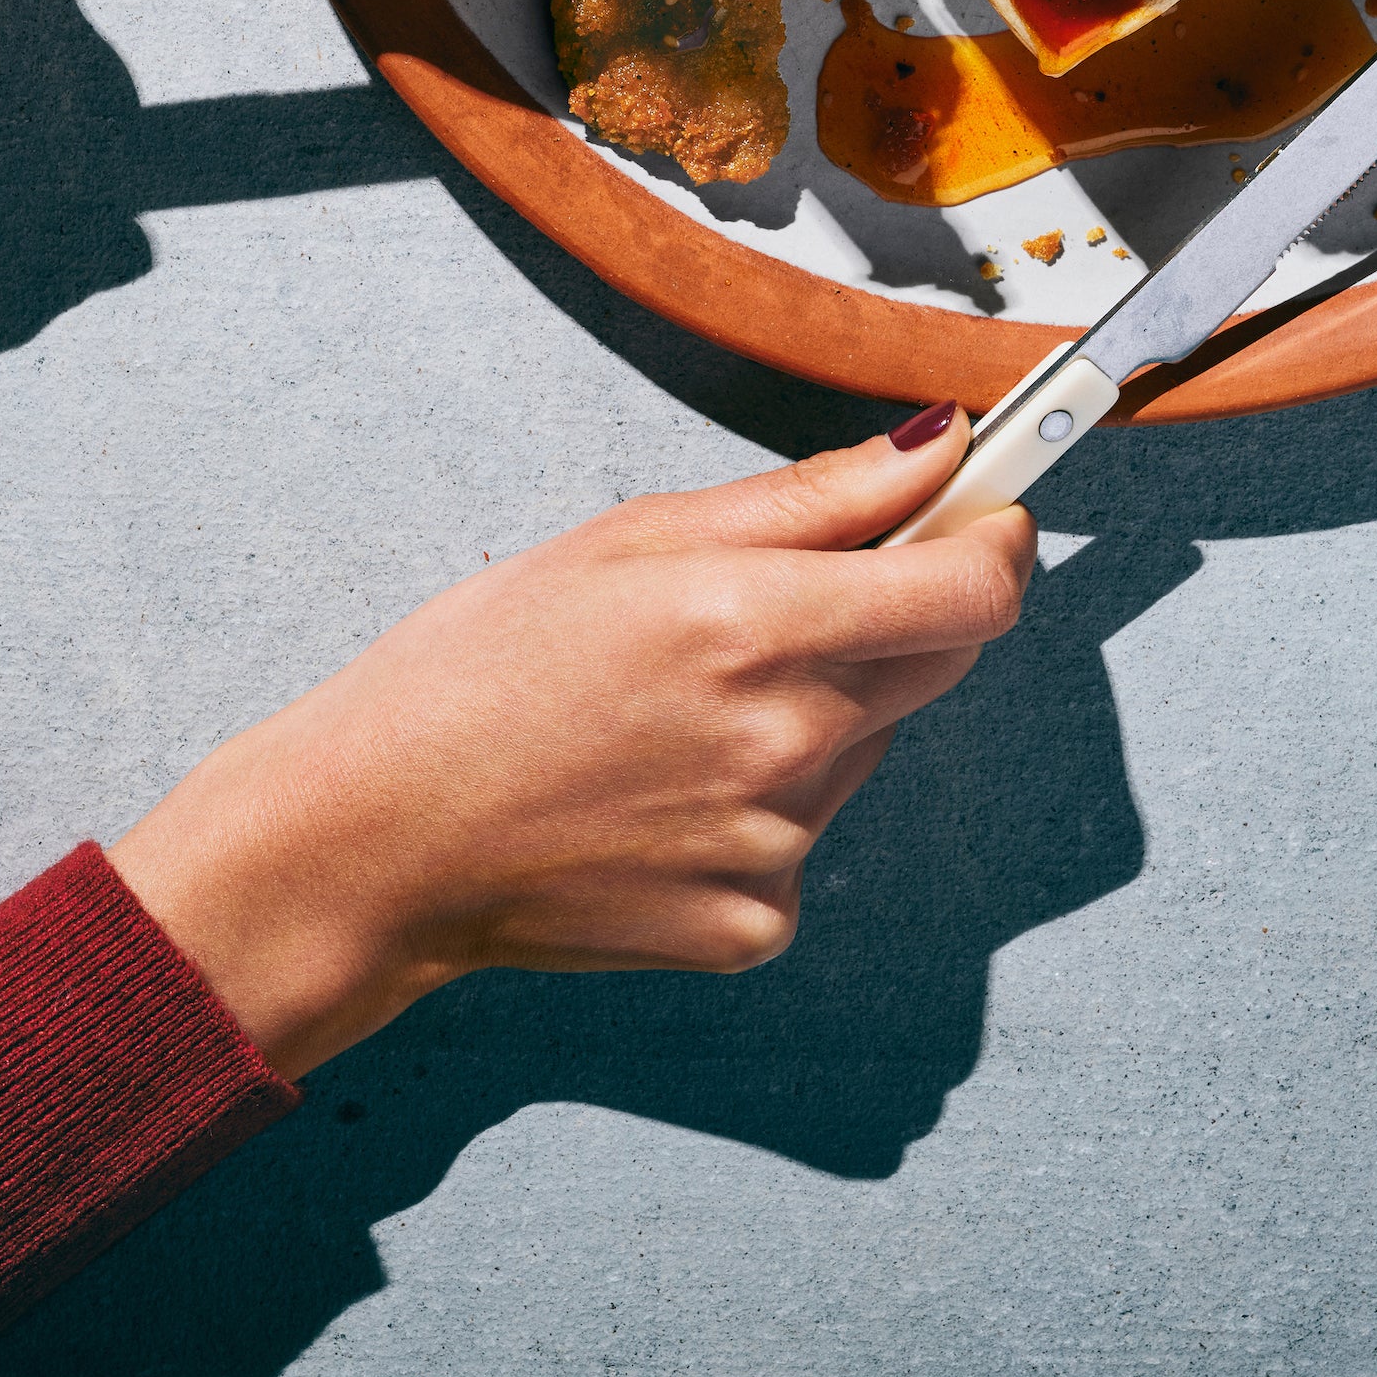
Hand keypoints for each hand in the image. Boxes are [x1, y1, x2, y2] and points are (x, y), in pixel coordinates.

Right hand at [107, 416, 1032, 1076]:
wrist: (379, 837)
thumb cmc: (477, 668)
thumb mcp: (628, 538)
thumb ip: (807, 498)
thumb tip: (937, 451)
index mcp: (753, 624)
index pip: (975, 588)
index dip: (996, 538)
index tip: (982, 511)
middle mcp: (785, 740)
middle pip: (937, 659)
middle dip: (895, 611)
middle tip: (775, 602)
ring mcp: (776, 847)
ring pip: (862, 747)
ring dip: (812, 712)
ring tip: (673, 711)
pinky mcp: (752, 925)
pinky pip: (803, 841)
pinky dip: (759, 810)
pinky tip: (657, 794)